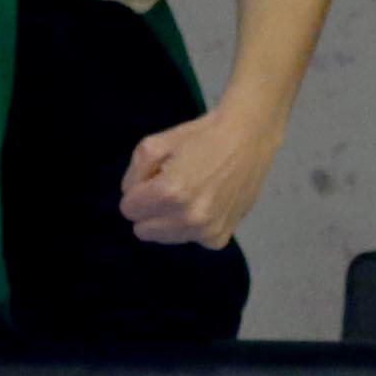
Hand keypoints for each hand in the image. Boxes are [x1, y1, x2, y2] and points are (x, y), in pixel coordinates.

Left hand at [119, 101, 280, 249]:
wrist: (248, 139)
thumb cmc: (201, 136)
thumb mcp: (154, 143)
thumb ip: (133, 173)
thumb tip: (131, 196)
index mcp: (169, 192)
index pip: (128, 210)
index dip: (137, 192)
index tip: (153, 179)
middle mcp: (188, 217)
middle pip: (143, 230)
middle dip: (149, 210)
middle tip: (170, 188)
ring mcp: (206, 231)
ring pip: (165, 237)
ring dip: (170, 220)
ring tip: (191, 194)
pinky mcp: (220, 237)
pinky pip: (190, 239)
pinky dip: (192, 226)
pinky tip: (205, 204)